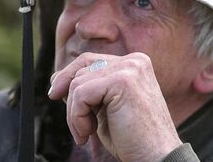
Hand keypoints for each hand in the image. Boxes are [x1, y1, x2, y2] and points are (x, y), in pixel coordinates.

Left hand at [47, 52, 182, 161]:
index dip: (68, 78)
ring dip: (74, 114)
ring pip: (78, 82)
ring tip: (86, 133)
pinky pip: (81, 94)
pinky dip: (77, 117)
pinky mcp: (123, 81)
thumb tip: (56, 78)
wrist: (156, 158)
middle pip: (81, 67)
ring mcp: (130, 68)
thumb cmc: (132, 139)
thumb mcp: (105, 108)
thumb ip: (88, 90)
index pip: (89, 60)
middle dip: (71, 98)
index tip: (57, 97)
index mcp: (133, 64)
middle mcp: (134, 61)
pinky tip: (88, 133)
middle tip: (78, 127)